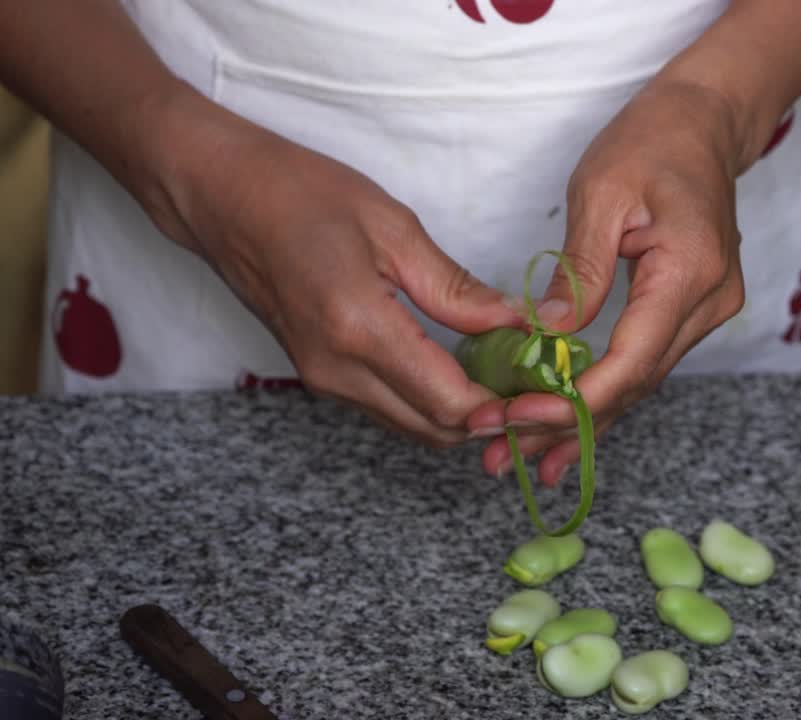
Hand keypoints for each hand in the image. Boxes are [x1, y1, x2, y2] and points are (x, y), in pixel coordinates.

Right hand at [157, 100, 522, 447]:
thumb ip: (456, 290)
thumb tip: (515, 325)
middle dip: (493, 419)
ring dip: (462, 414)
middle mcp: (337, 371)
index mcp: (359, 331)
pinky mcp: (317, 375)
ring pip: (411, 425)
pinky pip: (387, 407)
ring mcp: (322, 379)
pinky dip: (430, 401)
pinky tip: (462, 369)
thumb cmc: (300, 194)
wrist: (219, 196)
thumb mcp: (393, 228)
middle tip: (538, 387)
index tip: (547, 391)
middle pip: (434, 429)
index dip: (506, 407)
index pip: (450, 402)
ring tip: (510, 376)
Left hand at [465, 79, 746, 481]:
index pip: (632, 360)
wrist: (703, 124)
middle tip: (505, 454)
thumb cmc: (650, 143)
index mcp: (690, 271)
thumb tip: (548, 337)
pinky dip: (606, 397)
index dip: (576, 400)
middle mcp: (710, 302)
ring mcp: (709, 311)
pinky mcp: (694, 311)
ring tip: (528, 460)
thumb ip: (578, 273)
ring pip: (641, 383)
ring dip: (585, 422)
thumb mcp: (601, 194)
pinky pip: (645, 364)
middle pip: (635, 384)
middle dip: (569, 425)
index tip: (520, 418)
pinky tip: (571, 433)